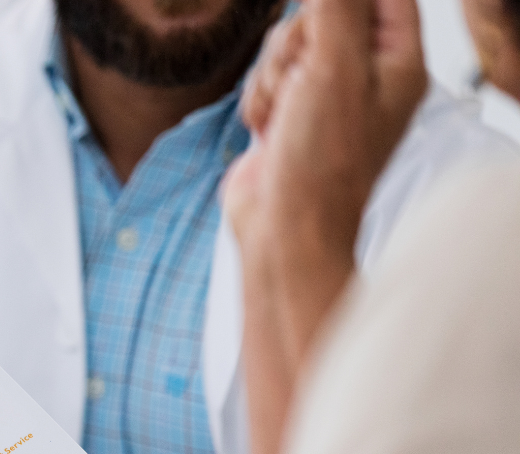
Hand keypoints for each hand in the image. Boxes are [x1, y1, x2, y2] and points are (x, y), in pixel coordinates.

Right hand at [224, 0, 426, 453]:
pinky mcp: (288, 117)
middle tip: (301, 77)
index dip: (343, 1)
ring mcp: (323, 99)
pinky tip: (266, 132)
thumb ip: (334, 9)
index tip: (316, 12)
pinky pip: (263, 80)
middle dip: (293, 43)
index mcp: (396, 64)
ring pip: (283, 47)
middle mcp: (364, 79)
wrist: (282, 230)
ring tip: (282, 115)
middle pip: (321, 15)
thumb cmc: (319, 168)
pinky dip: (257, 103)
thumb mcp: (332, 69)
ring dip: (270, 78)